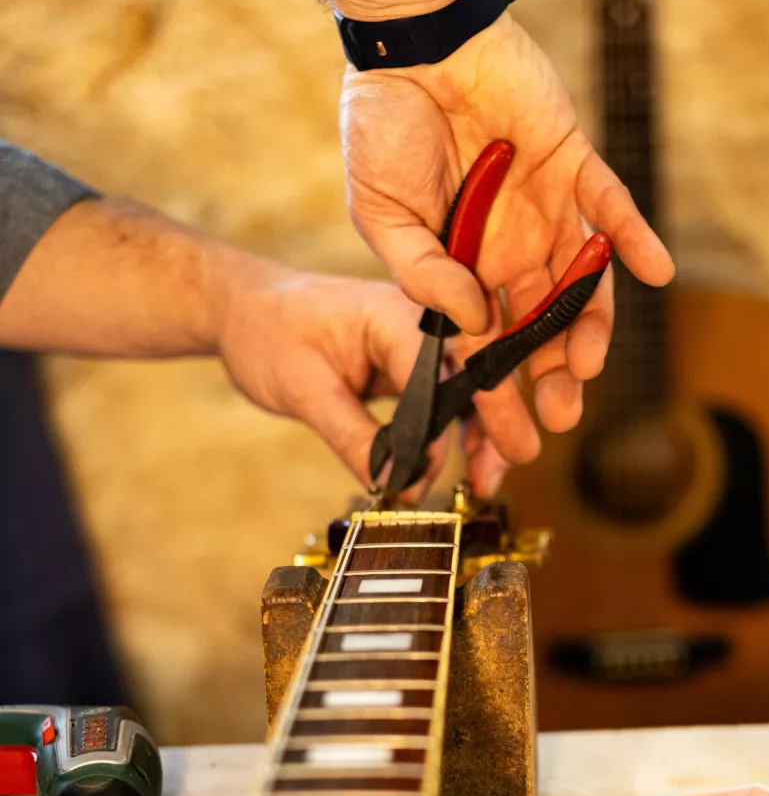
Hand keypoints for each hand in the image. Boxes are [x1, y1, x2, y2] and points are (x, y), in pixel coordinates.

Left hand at [215, 268, 510, 496]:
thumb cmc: (266, 332)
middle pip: (476, 373)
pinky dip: (458, 431)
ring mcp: (419, 341)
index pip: (442, 371)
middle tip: (493, 478)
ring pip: (471, 388)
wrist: (246, 312)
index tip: (455, 466)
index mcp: (395, 314)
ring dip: (482, 435)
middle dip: (496, 426)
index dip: (455, 421)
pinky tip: (463, 463)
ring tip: (482, 482)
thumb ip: (351, 437)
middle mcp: (420, 321)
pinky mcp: (412, 363)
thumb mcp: (303, 390)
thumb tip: (389, 483)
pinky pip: (449, 397)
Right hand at [340, 11, 673, 466]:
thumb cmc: (383, 125)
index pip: (485, 345)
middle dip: (549, 377)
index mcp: (461, 266)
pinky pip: (613, 207)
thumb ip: (425, 274)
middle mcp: (509, 246)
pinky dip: (635, 239)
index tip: (510, 446)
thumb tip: (471, 327)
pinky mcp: (574, 162)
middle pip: (540, 325)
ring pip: (580, 281)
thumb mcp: (382, 215)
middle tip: (559, 417)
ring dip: (588, 325)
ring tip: (587, 365)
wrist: (411, 40)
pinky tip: (655, 273)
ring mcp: (545, 207)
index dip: (496, 396)